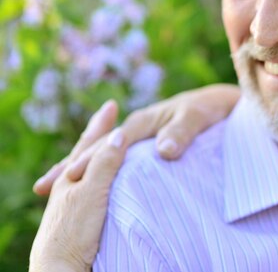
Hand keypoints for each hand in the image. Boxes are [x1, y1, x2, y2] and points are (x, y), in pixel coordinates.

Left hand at [29, 103, 125, 271]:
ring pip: (88, 170)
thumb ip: (105, 164)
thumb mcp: (92, 192)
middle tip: (107, 116)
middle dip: (98, 134)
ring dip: (99, 154)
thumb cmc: (75, 230)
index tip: (111, 105)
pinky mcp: (81, 217)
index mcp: (73, 175)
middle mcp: (71, 185)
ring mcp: (74, 201)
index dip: (102, 124)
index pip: (90, 142)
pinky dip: (101, 174)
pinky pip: (94, 186)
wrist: (61, 267)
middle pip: (86, 153)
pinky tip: (106, 181)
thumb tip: (118, 134)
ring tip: (107, 144)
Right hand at [33, 84, 240, 195]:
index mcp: (143, 121)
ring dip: (79, 167)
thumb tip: (162, 151)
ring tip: (52, 186)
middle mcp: (136, 128)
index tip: (72, 175)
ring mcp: (138, 137)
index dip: (92, 159)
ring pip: (103, 154)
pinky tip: (89, 182)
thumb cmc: (208, 109)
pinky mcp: (145, 145)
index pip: (111, 144)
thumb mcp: (197, 118)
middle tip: (45, 186)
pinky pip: (116, 158)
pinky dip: (99, 168)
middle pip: (98, 149)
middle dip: (72, 164)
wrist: (220, 105)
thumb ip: (181, 132)